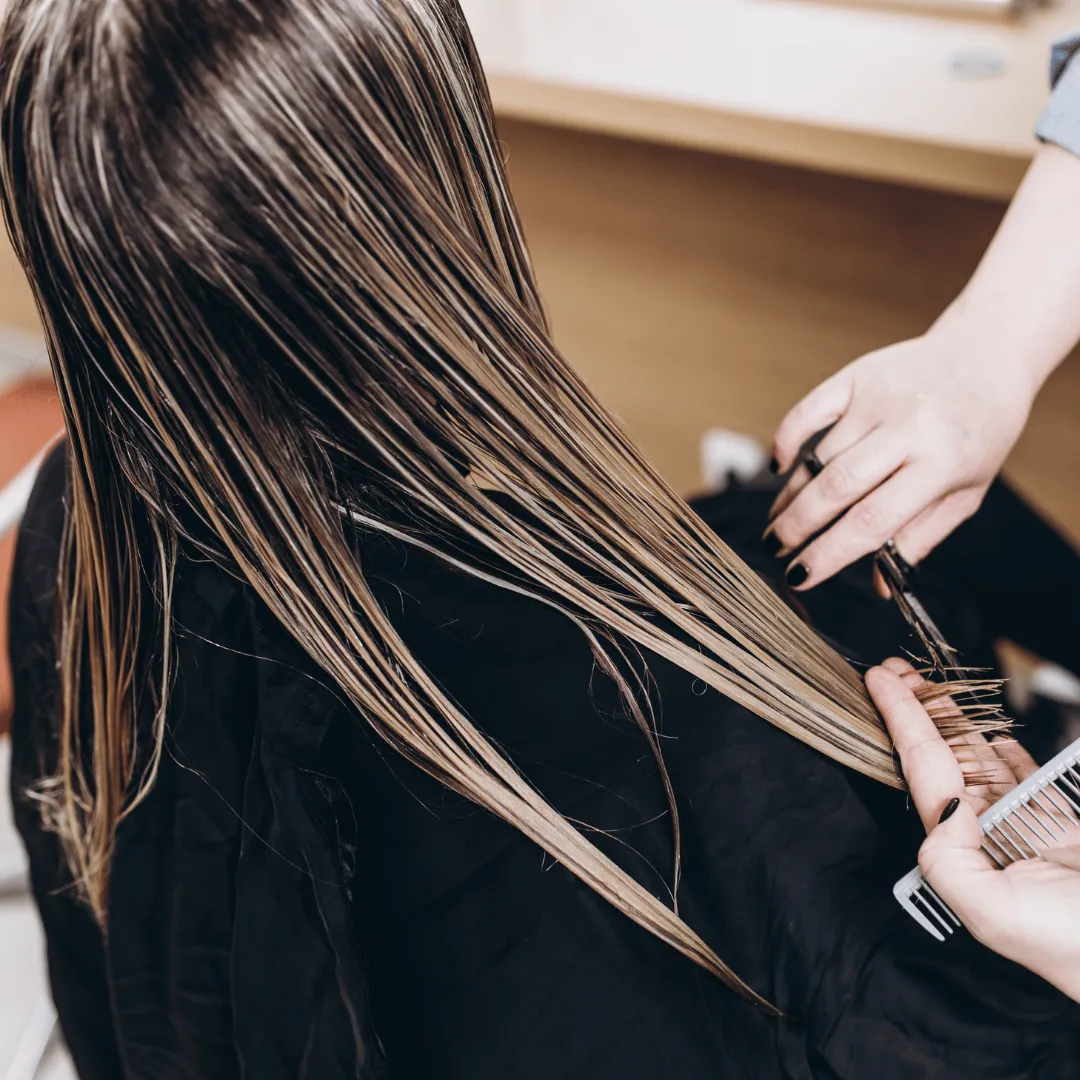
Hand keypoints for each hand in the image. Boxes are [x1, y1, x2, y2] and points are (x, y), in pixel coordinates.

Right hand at [767, 325, 1033, 590]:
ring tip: (779, 520)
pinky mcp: (857, 375)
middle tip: (774, 549)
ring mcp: (879, 399)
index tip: (799, 576)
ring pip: (817, 457)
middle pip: (835, 488)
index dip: (829, 553)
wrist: (986, 356)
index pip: (872, 521)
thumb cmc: (978, 432)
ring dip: (790, 495)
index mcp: (941, 464)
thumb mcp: (965, 493)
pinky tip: (780, 467)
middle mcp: (908, 428)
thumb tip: (881, 587)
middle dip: (796, 526)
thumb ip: (920, 538)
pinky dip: (785, 441)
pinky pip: (806, 412)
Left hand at [866, 659, 1079, 1002]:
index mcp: (962, 856)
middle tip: (897, 671)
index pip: (921, 774)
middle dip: (917, 714)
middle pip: (942, 762)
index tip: (878, 680)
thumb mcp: (993, 914)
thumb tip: (940, 810)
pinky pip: (1027, 779)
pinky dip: (1006, 754)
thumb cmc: (1072, 946)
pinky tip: (990, 736)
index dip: (899, 721)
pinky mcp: (1062, 826)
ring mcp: (1023, 829)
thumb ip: (949, 863)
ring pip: (979, 763)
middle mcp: (985, 839)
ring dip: (954, 724)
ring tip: (929, 686)